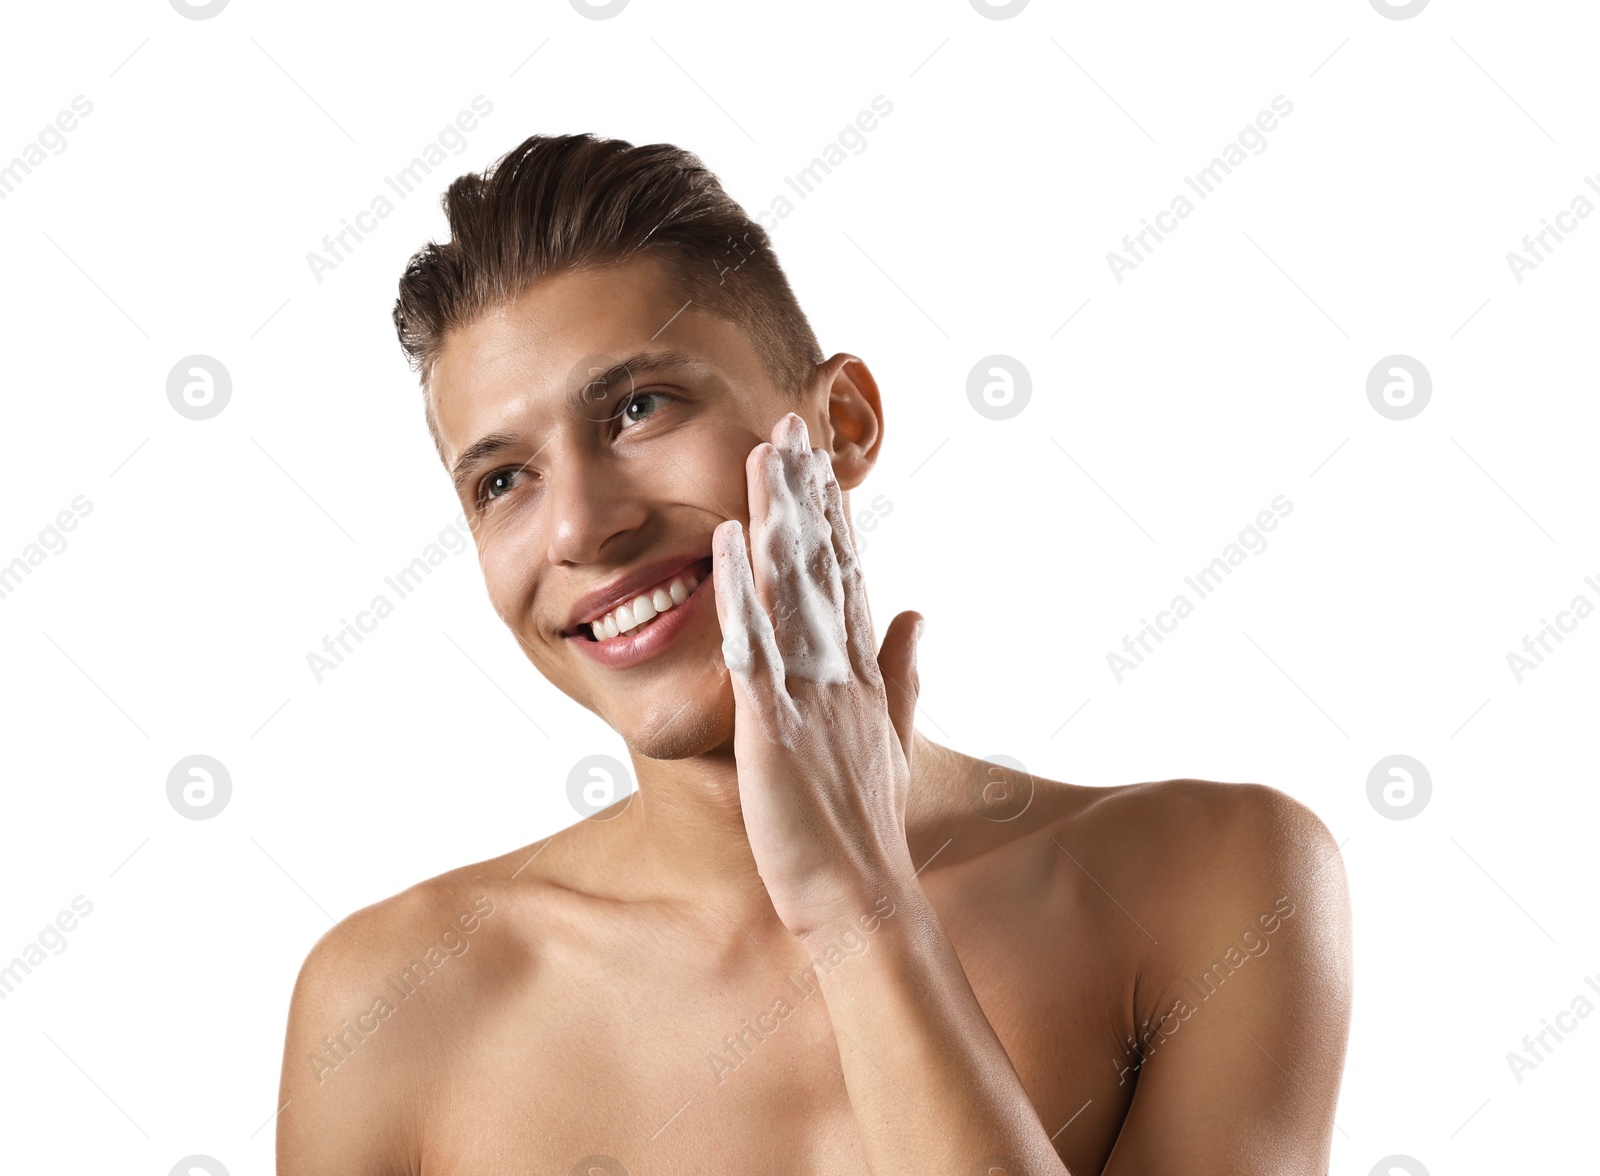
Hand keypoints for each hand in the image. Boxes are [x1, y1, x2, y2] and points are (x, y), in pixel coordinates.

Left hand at [712, 411, 925, 939]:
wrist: (864, 900)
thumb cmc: (867, 827)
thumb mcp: (893, 737)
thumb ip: (905, 670)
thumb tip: (921, 612)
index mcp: (861, 670)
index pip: (847, 575)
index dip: (833, 514)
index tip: (820, 460)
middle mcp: (841, 670)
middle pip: (822, 565)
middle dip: (806, 493)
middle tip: (791, 424)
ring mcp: (811, 694)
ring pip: (792, 590)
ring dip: (777, 519)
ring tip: (764, 454)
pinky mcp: (776, 727)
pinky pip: (753, 650)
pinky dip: (739, 595)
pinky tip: (722, 544)